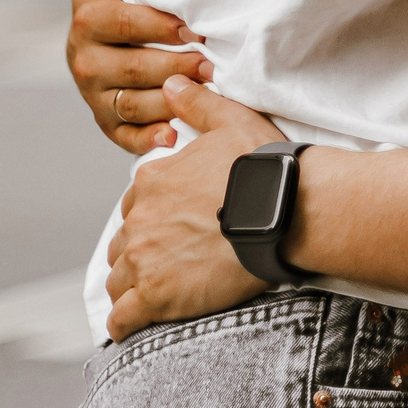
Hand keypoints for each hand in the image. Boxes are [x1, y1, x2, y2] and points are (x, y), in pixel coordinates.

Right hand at [69, 0, 210, 153]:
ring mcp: (93, 92)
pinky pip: (125, 135)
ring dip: (170, 101)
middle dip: (174, 65)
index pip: (117, 22)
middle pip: (130, 67)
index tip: (189, 26)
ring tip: (206, 92)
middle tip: (212, 63)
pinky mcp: (106, 119)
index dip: (155, 25)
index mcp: (87, 16)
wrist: (112, 24)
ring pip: (132, 103)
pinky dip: (149, 138)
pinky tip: (174, 134)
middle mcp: (83, 57)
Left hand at [104, 76, 280, 339]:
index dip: (155, 215)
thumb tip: (172, 84)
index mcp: (153, 180)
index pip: (137, 204)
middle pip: (125, 242)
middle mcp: (140, 218)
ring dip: (133, 284)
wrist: (287, 211)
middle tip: (173, 259)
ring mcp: (144, 259)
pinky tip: (134, 323)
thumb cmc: (266, 167)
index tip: (178, 224)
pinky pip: (123, 318)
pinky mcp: (156, 296)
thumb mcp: (233, 121)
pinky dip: (125, 322)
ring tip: (155, 292)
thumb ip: (198, 103)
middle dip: (142, 250)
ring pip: (120, 278)